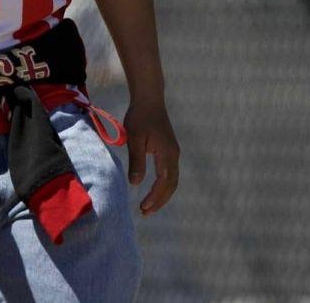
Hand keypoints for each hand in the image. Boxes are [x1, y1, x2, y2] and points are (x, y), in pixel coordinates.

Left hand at [124, 98, 179, 214]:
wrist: (149, 98)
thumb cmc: (139, 116)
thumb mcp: (135, 139)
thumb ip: (136, 161)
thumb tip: (135, 184)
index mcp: (167, 153)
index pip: (164, 182)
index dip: (155, 197)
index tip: (143, 207)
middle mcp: (174, 154)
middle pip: (172, 184)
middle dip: (160, 200)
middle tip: (145, 212)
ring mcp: (173, 152)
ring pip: (172, 179)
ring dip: (162, 194)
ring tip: (148, 205)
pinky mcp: (169, 149)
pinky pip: (170, 172)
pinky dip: (163, 184)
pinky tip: (153, 188)